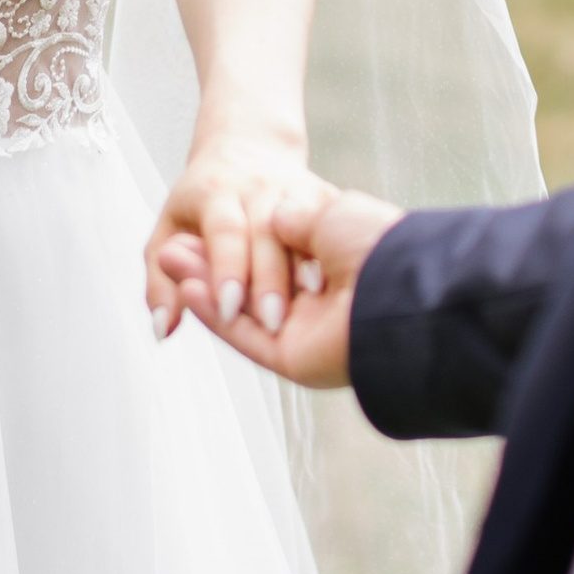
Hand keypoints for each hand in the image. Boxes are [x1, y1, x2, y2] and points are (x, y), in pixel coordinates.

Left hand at [144, 131, 324, 352]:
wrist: (246, 145)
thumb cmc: (200, 203)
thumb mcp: (168, 234)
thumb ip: (161, 284)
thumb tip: (163, 330)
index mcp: (213, 192)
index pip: (222, 231)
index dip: (225, 269)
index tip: (228, 310)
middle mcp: (254, 186)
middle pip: (264, 232)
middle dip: (268, 279)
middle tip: (271, 324)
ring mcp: (290, 186)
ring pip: (302, 226)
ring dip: (306, 265)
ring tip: (311, 304)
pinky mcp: (319, 191)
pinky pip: (328, 221)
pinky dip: (331, 251)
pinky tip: (336, 281)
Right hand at [154, 183, 404, 389]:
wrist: (402, 283)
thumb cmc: (376, 243)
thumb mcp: (324, 213)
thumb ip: (287, 221)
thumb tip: (265, 222)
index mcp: (327, 264)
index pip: (265, 252)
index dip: (229, 242)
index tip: (197, 222)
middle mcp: (316, 301)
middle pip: (245, 283)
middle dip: (205, 263)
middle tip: (170, 247)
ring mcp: (304, 332)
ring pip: (239, 311)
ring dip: (202, 286)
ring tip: (170, 259)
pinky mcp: (294, 360)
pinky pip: (246, 339)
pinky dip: (216, 316)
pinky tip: (190, 291)